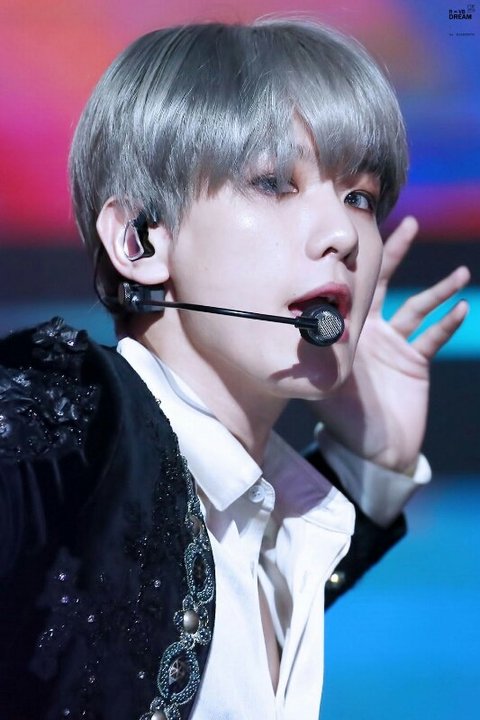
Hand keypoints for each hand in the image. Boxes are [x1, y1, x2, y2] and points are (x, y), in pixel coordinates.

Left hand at [311, 216, 469, 471]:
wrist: (370, 449)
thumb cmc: (341, 418)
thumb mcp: (324, 381)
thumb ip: (316, 355)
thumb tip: (299, 327)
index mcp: (346, 330)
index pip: (353, 286)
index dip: (358, 260)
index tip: (361, 230)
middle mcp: (371, 330)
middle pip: (386, 283)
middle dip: (396, 253)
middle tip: (407, 223)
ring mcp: (396, 344)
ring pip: (419, 306)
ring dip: (439, 290)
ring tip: (459, 274)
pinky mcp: (415, 360)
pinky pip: (433, 336)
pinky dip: (446, 323)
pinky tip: (459, 307)